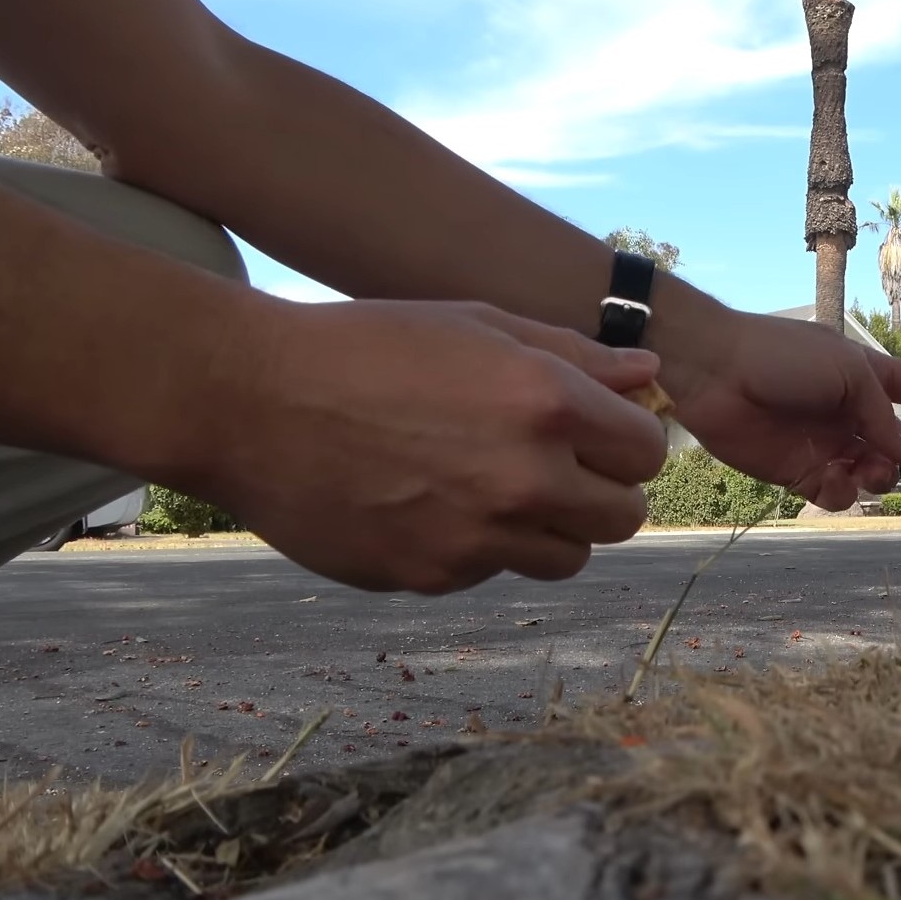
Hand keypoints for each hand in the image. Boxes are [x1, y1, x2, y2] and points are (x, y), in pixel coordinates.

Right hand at [185, 299, 668, 593]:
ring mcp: (477, 537)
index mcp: (545, 402)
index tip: (598, 433)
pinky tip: (430, 502)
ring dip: (550, 528)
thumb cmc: (367, 346)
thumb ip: (574, 355)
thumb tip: (650, 376)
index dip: (628, 441)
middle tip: (556, 466)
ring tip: (494, 486)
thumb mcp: (476, 324)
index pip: (647, 451)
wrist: (250, 401)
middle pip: (623, 516)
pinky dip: (479, 547)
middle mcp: (523, 477)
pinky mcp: (431, 576)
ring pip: (567, 558)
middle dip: (601, 491)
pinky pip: (491, 572)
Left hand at [661, 310, 900, 509]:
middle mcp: (850, 411)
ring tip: (872, 471)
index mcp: (866, 376)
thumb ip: (882, 413)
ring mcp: (826, 442)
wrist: (715, 372)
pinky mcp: (798, 471)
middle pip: (899, 441)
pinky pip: (835, 492)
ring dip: (880, 476)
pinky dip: (841, 492)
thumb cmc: (782, 356)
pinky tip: (832, 480)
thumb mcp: (848, 372)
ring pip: (872, 473)